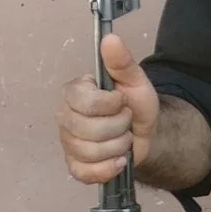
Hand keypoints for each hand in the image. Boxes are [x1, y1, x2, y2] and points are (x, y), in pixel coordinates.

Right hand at [58, 32, 159, 184]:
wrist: (146, 135)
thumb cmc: (135, 106)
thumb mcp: (135, 81)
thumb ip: (122, 62)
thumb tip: (111, 38)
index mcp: (74, 92)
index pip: (86, 102)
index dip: (111, 105)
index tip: (121, 101)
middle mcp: (64, 116)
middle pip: (90, 130)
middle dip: (119, 127)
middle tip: (125, 121)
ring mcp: (67, 142)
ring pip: (91, 152)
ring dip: (118, 147)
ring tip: (123, 138)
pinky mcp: (75, 165)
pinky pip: (86, 172)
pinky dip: (108, 168)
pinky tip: (119, 160)